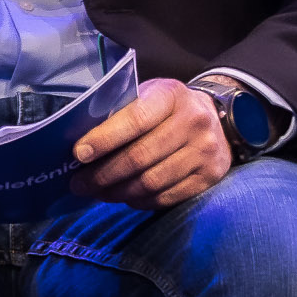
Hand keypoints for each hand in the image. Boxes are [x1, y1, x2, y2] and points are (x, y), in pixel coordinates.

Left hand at [69, 77, 230, 208]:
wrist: (217, 117)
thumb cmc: (166, 108)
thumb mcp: (146, 95)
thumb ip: (120, 112)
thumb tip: (81, 146)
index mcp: (171, 95)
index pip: (135, 120)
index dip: (104, 139)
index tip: (79, 154)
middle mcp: (194, 122)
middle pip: (140, 157)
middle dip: (103, 174)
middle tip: (79, 184)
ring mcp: (205, 151)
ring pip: (152, 182)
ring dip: (118, 192)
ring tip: (98, 192)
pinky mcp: (209, 176)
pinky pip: (167, 197)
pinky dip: (140, 201)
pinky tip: (125, 197)